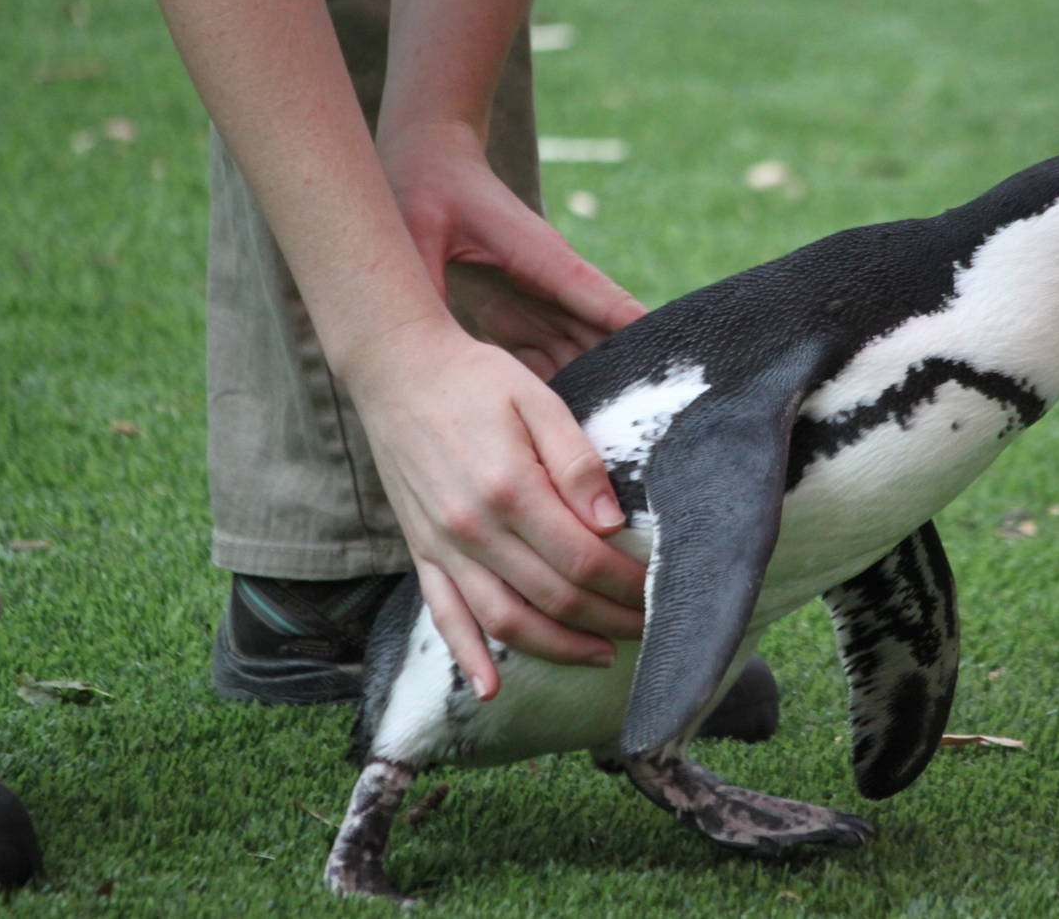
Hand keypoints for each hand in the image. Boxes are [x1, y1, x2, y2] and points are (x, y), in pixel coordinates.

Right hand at [365, 120, 649, 696]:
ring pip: (504, 622)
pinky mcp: (421, 551)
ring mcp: (443, 546)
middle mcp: (473, 529)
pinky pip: (443, 617)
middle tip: (650, 629)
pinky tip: (492, 690)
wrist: (397, 369)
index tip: (661, 592)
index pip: (584, 560)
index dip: (628, 586)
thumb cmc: (477, 379)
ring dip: (558, 648)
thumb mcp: (539, 400)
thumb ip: (578, 463)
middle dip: (610, 621)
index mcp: (510, 489)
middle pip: (553, 599)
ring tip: (602, 654)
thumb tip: (613, 526)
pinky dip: (468, 657)